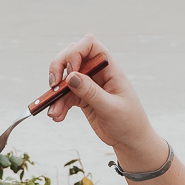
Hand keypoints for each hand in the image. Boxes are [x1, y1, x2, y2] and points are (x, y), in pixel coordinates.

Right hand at [46, 35, 161, 158]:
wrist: (130, 140)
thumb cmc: (128, 121)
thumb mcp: (110, 108)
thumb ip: (91, 92)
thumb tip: (71, 77)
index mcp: (109, 68)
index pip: (90, 44)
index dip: (76, 52)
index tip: (72, 73)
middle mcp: (97, 72)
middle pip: (72, 55)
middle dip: (58, 68)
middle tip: (54, 85)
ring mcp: (89, 84)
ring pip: (65, 78)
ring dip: (56, 94)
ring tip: (54, 113)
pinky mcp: (82, 98)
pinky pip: (65, 95)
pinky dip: (58, 105)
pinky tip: (57, 117)